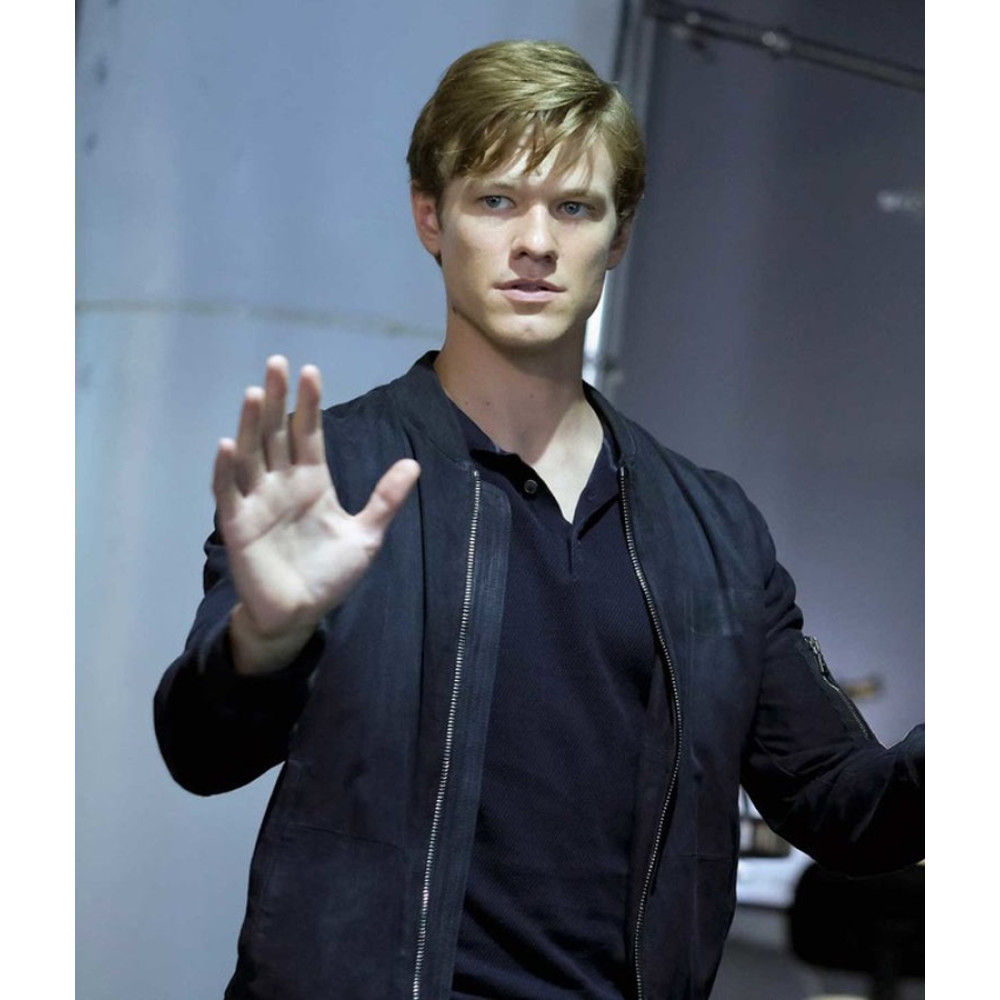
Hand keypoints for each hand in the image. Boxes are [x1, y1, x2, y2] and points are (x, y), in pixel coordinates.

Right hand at [212, 356, 419, 673]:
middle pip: (276, 434)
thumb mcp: (366, 536)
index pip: (308, 434)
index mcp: (312, 482)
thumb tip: (413, 464)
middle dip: (277, 399)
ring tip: (254, 392)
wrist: (300, 614)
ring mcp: (257, 502)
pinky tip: (228, 445)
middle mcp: (282, 484)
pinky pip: (228, 493)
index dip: (309, 404)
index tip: (311, 371)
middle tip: (277, 362)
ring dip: (250, 425)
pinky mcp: (238, 526)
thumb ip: (385, 500)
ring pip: (251, 454)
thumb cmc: (330, 575)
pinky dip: (226, 470)